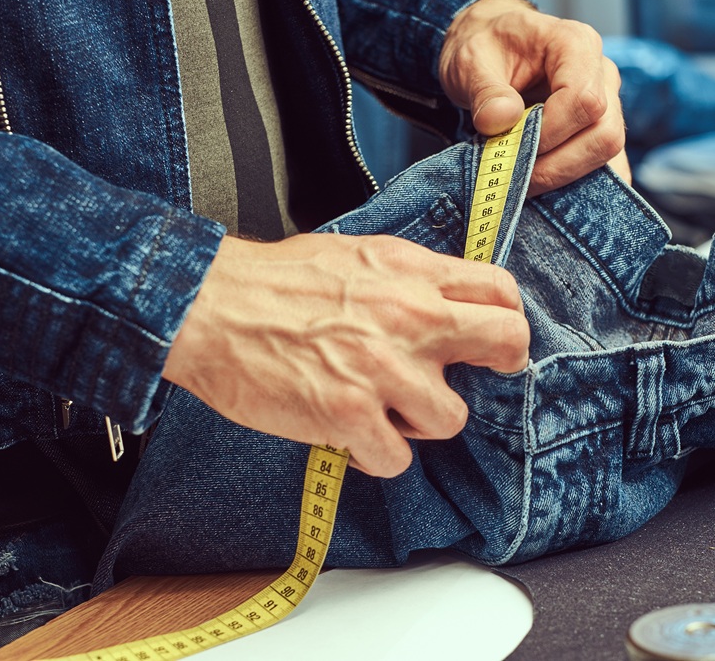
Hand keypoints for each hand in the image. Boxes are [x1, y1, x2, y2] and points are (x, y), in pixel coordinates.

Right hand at [163, 234, 529, 477]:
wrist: (207, 307)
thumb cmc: (271, 282)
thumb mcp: (355, 255)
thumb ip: (407, 279)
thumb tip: (441, 300)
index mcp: (410, 274)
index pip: (501, 291)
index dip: (506, 320)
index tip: (492, 339)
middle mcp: (409, 318)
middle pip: (506, 343)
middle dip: (500, 367)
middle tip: (466, 378)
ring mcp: (383, 370)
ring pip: (451, 419)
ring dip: (419, 422)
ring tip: (383, 410)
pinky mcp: (350, 416)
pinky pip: (396, 460)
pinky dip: (374, 454)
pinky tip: (349, 435)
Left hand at [439, 0, 630, 192]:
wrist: (489, 47)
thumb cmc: (484, 48)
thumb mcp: (470, 62)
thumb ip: (484, 91)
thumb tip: (502, 120)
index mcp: (576, 45)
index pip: (584, 100)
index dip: (550, 134)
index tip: (513, 147)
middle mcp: (601, 74)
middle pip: (605, 134)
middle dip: (558, 166)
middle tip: (515, 176)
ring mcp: (607, 104)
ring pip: (608, 156)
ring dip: (564, 178)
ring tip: (523, 180)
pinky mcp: (598, 130)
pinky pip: (604, 167)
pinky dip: (574, 184)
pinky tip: (542, 186)